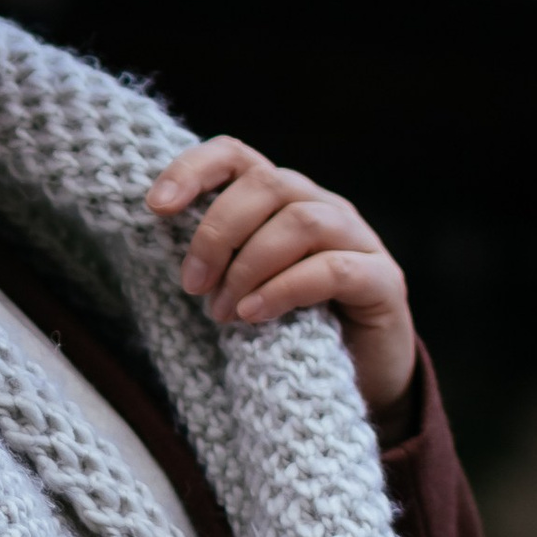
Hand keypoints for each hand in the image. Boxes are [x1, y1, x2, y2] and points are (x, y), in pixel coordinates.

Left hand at [145, 136, 418, 426]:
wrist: (361, 381)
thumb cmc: (289, 328)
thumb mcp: (241, 285)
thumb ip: (212, 257)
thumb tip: (152, 237)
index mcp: (282, 198)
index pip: (236, 155)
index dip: (194, 169)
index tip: (155, 207)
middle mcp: (322, 206)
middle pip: (266, 184)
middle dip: (218, 233)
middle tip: (192, 285)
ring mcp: (359, 239)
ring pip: (300, 222)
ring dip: (249, 267)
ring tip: (224, 312)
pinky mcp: (384, 280)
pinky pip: (333, 268)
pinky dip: (284, 289)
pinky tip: (255, 315)